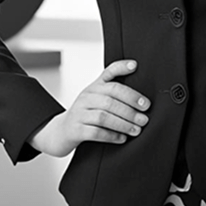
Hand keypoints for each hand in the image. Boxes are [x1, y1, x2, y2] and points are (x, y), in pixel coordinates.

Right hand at [29, 59, 151, 157]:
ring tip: (136, 129)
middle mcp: (85, 97)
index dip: (121, 68)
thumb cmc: (85, 114)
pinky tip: (122, 138)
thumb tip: (139, 87)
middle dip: (130, 108)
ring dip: (123, 124)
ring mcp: (79, 113)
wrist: (61, 131)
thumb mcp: (97, 98)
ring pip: (103, 116)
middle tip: (144, 118)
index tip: (135, 67)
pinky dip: (111, 135)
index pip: (108, 73)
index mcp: (93, 87)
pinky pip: (95, 132)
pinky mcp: (75, 130)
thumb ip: (114, 90)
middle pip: (110, 98)